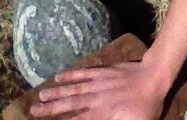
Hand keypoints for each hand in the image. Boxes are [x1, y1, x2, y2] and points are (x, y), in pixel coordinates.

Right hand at [29, 60, 165, 119]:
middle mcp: (95, 99)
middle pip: (69, 105)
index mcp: (101, 115)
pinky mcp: (103, 71)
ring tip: (39, 95)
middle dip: (50, 109)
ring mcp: (98, 83)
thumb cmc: (146, 108)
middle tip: (32, 110)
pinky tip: (59, 76)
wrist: (154, 77)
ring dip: (56, 92)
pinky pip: (84, 72)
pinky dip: (71, 74)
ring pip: (73, 88)